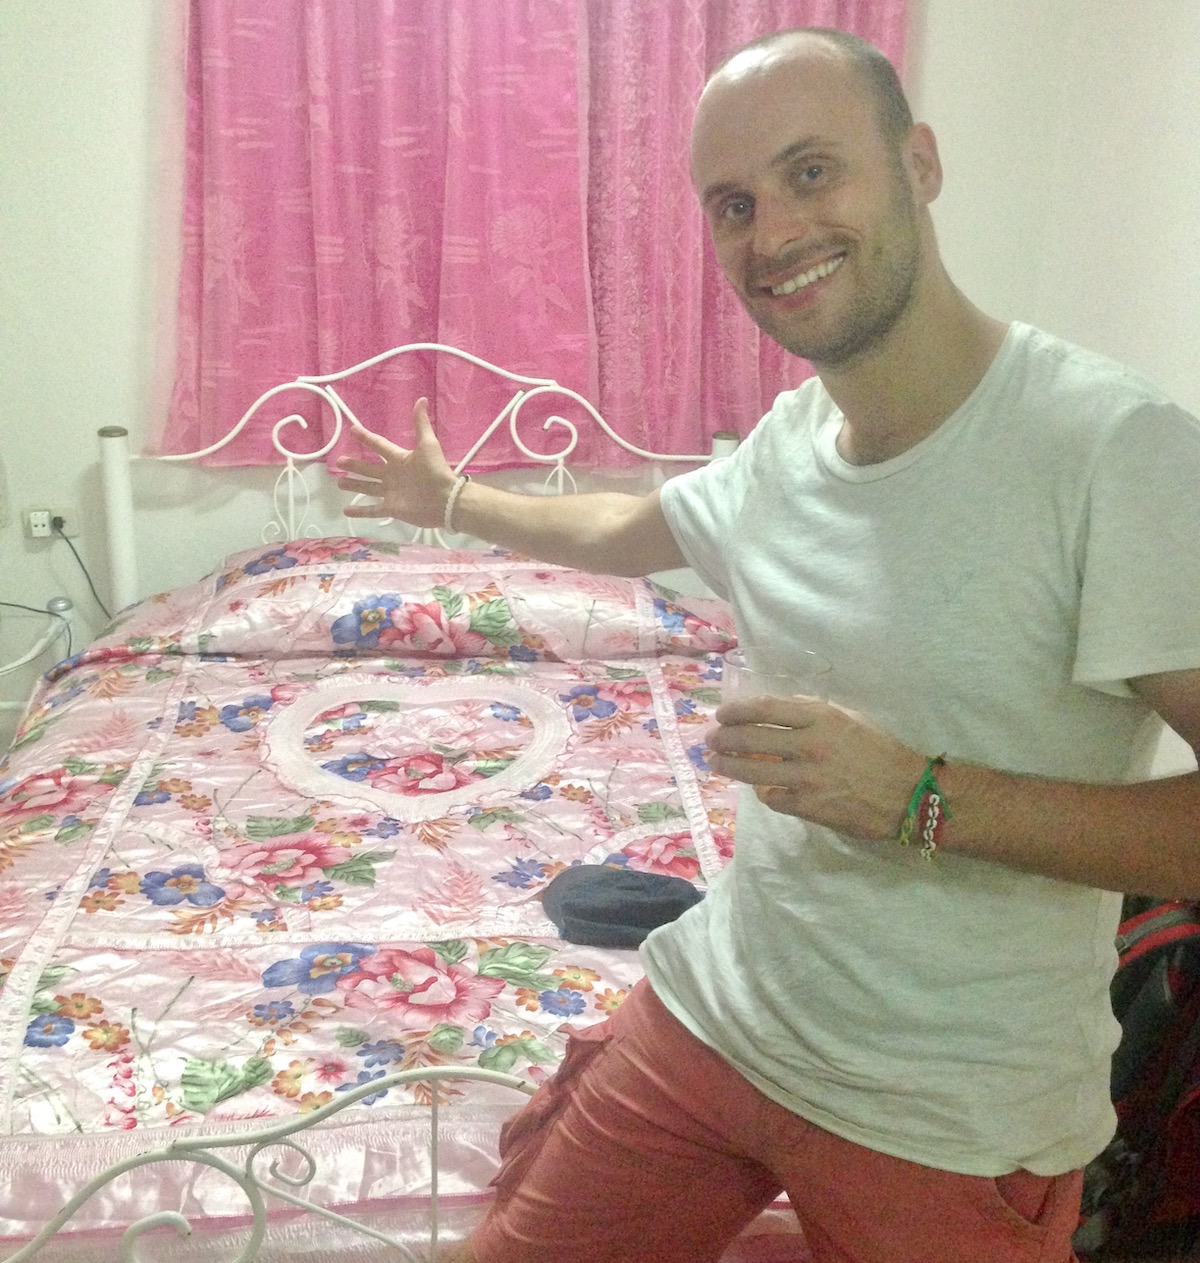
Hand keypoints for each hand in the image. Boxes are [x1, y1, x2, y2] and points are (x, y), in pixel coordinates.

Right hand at [336, 398, 457, 527]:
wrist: (446, 500)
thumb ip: (421, 423)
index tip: (353, 430)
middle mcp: (393, 475)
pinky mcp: (392, 509)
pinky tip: (345, 510)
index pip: (379, 446)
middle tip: (339, 461)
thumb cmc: (436, 471)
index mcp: (399, 459)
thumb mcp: (428, 444)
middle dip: (355, 464)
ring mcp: (391, 493)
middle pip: (369, 468)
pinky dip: (360, 511)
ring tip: (339, 481)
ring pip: (368, 487)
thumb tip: (421, 399)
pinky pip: (373, 509)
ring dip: (354, 484)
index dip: (367, 438)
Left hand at [706, 695, 924, 838]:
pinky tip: (760, 789)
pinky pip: (773, 798)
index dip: (736, 711)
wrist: (909, 794)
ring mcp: (806, 778)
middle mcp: (809, 745)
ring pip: (752, 771)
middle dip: (723, 739)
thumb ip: (813, 713)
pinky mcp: (809, 806)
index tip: (721, 715)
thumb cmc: (880, 751)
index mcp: (820, 717)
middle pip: (749, 739)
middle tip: (711, 741)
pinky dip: (764, 792)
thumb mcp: (849, 719)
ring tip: (716, 763)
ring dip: (729, 766)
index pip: (764, 709)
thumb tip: (778, 711)